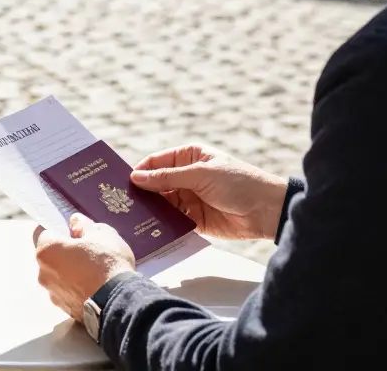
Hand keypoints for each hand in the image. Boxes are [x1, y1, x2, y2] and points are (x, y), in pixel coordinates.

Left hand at [34, 214, 136, 319]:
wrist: (119, 302)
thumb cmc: (107, 263)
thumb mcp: (101, 234)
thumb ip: (84, 225)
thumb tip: (75, 222)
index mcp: (47, 251)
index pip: (43, 233)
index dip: (58, 229)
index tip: (73, 230)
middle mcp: (43, 274)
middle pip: (51, 256)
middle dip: (65, 252)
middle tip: (87, 249)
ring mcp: (53, 294)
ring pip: (59, 276)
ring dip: (71, 272)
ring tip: (94, 270)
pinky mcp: (65, 309)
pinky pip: (68, 292)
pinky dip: (77, 288)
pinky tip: (95, 286)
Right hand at [131, 144, 287, 240]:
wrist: (266, 211)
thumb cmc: (238, 182)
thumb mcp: (201, 174)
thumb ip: (167, 177)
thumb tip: (136, 178)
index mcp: (189, 157)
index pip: (156, 162)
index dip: (139, 172)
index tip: (120, 183)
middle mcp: (186, 176)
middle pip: (156, 184)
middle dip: (141, 193)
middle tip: (119, 204)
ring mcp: (190, 198)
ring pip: (162, 204)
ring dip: (149, 211)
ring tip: (129, 219)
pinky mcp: (194, 220)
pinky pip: (172, 221)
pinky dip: (162, 225)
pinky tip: (148, 230)